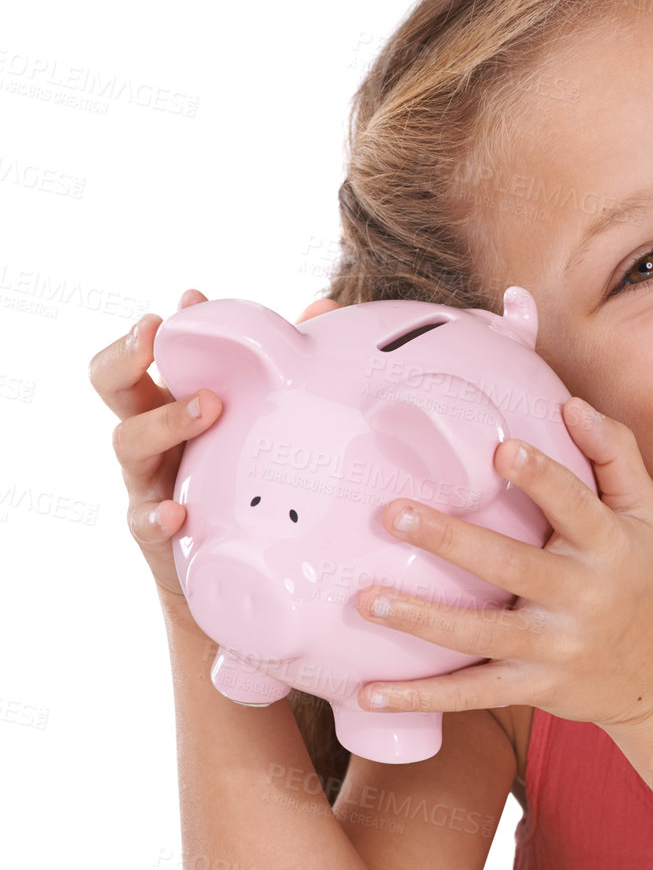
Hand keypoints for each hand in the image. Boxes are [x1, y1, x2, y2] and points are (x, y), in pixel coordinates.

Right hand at [88, 291, 340, 608]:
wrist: (229, 570)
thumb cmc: (240, 480)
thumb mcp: (258, 421)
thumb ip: (281, 367)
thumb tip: (322, 306)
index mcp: (171, 401)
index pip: (147, 352)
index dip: (160, 324)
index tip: (189, 299)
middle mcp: (152, 435)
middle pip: (112, 384)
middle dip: (126, 355)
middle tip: (154, 335)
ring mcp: (147, 480)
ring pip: (128, 441)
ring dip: (165, 419)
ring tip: (208, 406)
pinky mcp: (157, 532)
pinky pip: (144, 520)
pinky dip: (157, 514)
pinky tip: (178, 511)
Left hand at [351, 398, 652, 734]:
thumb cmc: (641, 577)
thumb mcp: (646, 514)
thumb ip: (616, 454)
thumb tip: (571, 404)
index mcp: (608, 545)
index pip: (575, 506)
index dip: (542, 478)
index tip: (502, 448)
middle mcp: (583, 596)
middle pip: (513, 567)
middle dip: (453, 542)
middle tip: (394, 514)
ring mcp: (556, 648)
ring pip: (482, 635)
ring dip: (423, 620)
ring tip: (368, 600)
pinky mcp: (534, 688)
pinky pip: (472, 694)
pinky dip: (422, 698)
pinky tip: (370, 694)